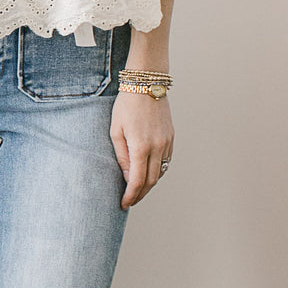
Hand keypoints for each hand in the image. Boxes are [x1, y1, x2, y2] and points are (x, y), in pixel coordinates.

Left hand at [110, 91, 173, 207]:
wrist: (147, 84)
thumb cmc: (126, 105)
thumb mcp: (116, 130)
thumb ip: (122, 156)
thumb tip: (128, 177)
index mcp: (141, 146)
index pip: (137, 181)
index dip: (131, 196)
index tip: (124, 204)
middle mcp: (158, 147)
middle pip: (151, 181)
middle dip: (140, 194)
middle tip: (130, 201)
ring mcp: (167, 142)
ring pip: (161, 172)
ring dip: (150, 184)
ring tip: (137, 191)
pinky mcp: (171, 137)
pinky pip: (166, 161)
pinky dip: (157, 171)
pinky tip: (148, 174)